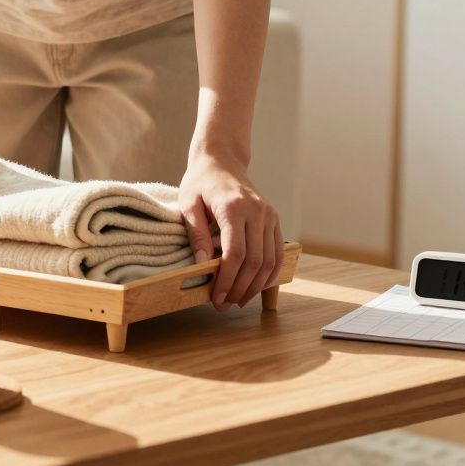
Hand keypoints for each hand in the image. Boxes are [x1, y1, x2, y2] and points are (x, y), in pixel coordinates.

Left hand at [178, 152, 281, 311]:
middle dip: (240, 288)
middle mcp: (257, 212)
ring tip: (238, 300)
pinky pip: (277, 252)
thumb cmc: (201, 183)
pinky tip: (255, 286)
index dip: (227, 280)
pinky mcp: (274, 219)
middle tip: (224, 304)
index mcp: (234, 208)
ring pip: (269, 260)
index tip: (217, 297)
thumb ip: (195, 234)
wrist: (222, 161)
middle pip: (255, 261)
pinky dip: (269, 274)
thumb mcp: (188, 204)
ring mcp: (269, 215)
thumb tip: (202, 264)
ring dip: (255, 285)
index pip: (235, 253)